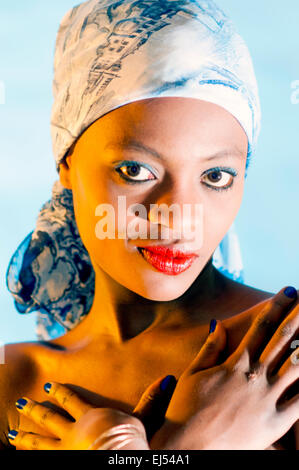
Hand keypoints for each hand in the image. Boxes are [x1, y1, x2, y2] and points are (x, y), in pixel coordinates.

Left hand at [8, 316, 227, 449]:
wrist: (118, 458)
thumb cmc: (130, 442)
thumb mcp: (145, 420)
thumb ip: (153, 401)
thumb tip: (167, 378)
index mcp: (92, 417)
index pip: (73, 402)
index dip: (61, 394)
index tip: (51, 386)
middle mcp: (74, 432)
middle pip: (52, 420)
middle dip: (38, 411)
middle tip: (23, 405)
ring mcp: (65, 451)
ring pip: (41, 442)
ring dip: (27, 436)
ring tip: (14, 432)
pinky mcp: (61, 463)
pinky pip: (40, 459)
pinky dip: (29, 454)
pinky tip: (17, 452)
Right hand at [150, 286, 298, 449]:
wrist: (188, 448)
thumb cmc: (185, 410)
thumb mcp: (193, 374)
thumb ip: (210, 348)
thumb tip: (219, 323)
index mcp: (236, 363)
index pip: (261, 327)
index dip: (276, 307)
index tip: (288, 292)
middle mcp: (255, 376)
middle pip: (283, 340)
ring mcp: (268, 399)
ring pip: (297, 366)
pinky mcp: (276, 423)